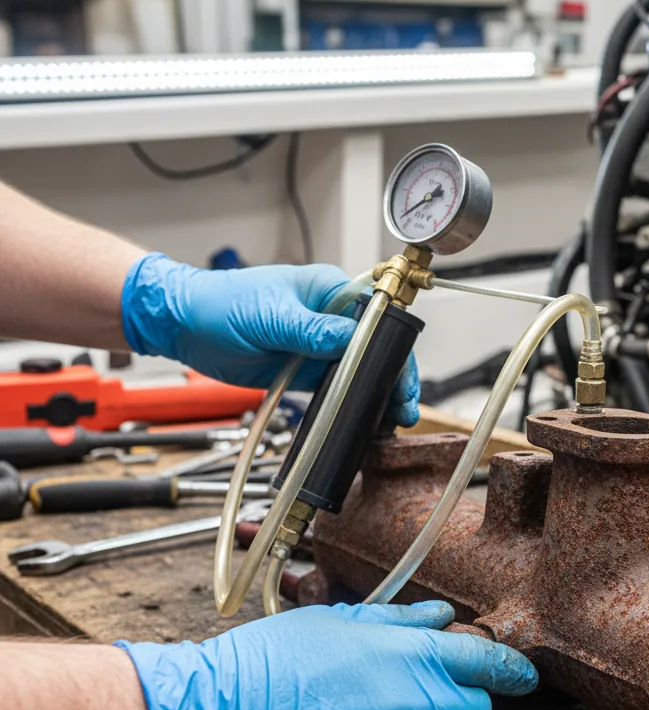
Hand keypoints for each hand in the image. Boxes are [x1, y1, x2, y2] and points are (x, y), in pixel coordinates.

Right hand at [117, 602, 536, 709]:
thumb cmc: (267, 666)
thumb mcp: (335, 624)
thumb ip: (398, 622)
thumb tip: (440, 617)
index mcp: (409, 651)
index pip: (487, 659)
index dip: (513, 670)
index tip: (524, 679)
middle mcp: (420, 697)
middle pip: (476, 709)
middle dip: (455, 708)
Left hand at [120, 253, 419, 424]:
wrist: (184, 326)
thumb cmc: (220, 304)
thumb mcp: (269, 316)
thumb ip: (311, 329)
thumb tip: (350, 338)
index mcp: (329, 290)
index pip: (378, 316)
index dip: (395, 346)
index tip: (402, 374)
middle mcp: (331, 317)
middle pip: (377, 348)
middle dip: (393, 376)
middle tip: (403, 406)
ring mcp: (320, 345)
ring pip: (362, 371)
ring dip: (376, 393)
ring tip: (391, 419)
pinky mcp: (308, 370)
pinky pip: (338, 388)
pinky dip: (352, 403)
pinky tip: (365, 419)